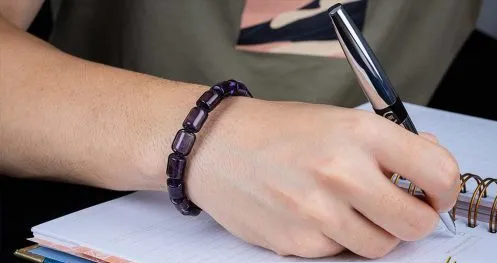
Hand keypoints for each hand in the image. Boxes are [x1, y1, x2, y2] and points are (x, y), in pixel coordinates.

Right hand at [181, 98, 459, 258]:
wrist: (214, 146)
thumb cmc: (274, 130)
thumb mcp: (336, 119)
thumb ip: (386, 143)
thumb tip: (427, 160)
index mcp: (358, 133)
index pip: (437, 173)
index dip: (443, 189)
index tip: (433, 192)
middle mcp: (341, 173)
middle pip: (415, 223)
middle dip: (412, 217)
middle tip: (396, 206)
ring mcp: (318, 214)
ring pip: (379, 247)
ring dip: (372, 231)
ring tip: (344, 207)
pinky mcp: (296, 243)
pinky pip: (338, 253)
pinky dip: (335, 238)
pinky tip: (311, 214)